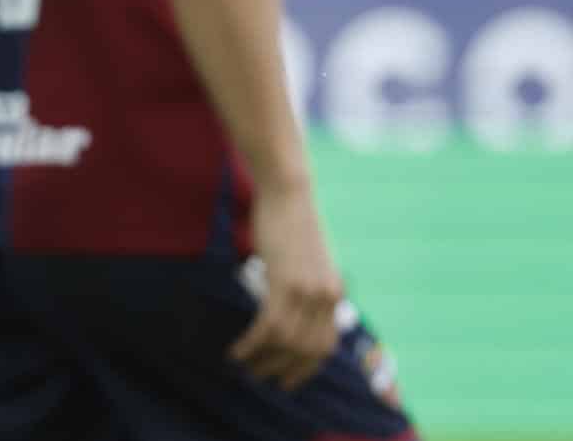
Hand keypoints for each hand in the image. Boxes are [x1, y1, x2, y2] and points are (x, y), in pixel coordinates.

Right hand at [230, 182, 343, 390]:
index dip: (306, 368)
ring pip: (286, 343)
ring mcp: (309, 291)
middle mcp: (328, 297)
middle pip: (306, 351)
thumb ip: (306, 285)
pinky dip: (252, 345)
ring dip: (262, 361)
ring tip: (242, 366)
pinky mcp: (286, 283)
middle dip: (282, 370)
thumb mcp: (307, 259)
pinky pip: (270, 327)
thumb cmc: (290, 220)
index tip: (288, 380)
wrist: (288, 191)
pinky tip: (237, 351)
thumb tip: (291, 306)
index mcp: (335, 293)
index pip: (326, 346)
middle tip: (259, 378)